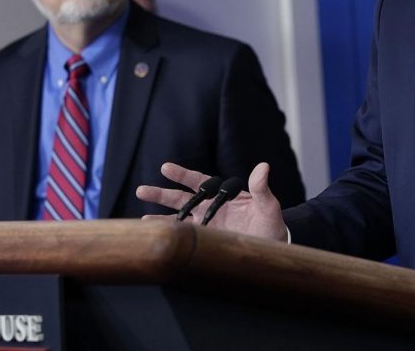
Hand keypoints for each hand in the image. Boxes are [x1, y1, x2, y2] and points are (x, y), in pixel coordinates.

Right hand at [135, 162, 287, 241]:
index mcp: (223, 196)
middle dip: (161, 195)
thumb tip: (263, 166)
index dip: (182, 175)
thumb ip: (262, 188)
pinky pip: (184, 237)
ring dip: (161, 217)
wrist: (273, 249)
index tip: (165, 168)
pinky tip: (156, 236)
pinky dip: (171, 235)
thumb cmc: (271, 225)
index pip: (199, 182)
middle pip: (182, 199)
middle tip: (141, 190)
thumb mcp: (269, 206)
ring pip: (179, 218)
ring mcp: (206, 226)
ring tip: (142, 220)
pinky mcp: (205, 241)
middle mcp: (211, 208)